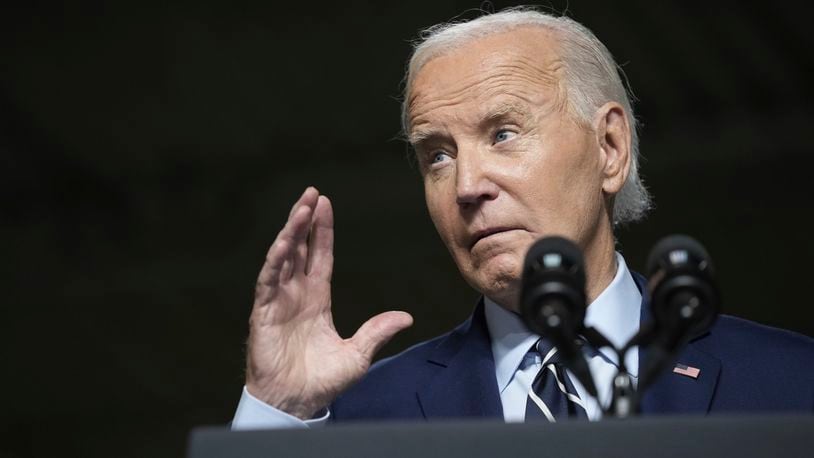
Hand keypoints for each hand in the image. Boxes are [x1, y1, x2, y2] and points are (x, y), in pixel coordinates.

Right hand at [245, 187, 413, 418]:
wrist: (297, 404)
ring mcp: (278, 301)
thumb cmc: (321, 382)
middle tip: (312, 193)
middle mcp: (296, 294)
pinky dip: (275, 259)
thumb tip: (407, 316)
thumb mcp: (359, 354)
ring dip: (291, 232)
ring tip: (302, 208)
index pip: (319, 256)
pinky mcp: (263, 313)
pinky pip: (268, 280)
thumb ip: (378, 331)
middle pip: (300, 248)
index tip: (325, 204)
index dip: (322, 231)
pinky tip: (285, 241)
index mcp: (317, 299)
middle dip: (305, 220)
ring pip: (283, 257)